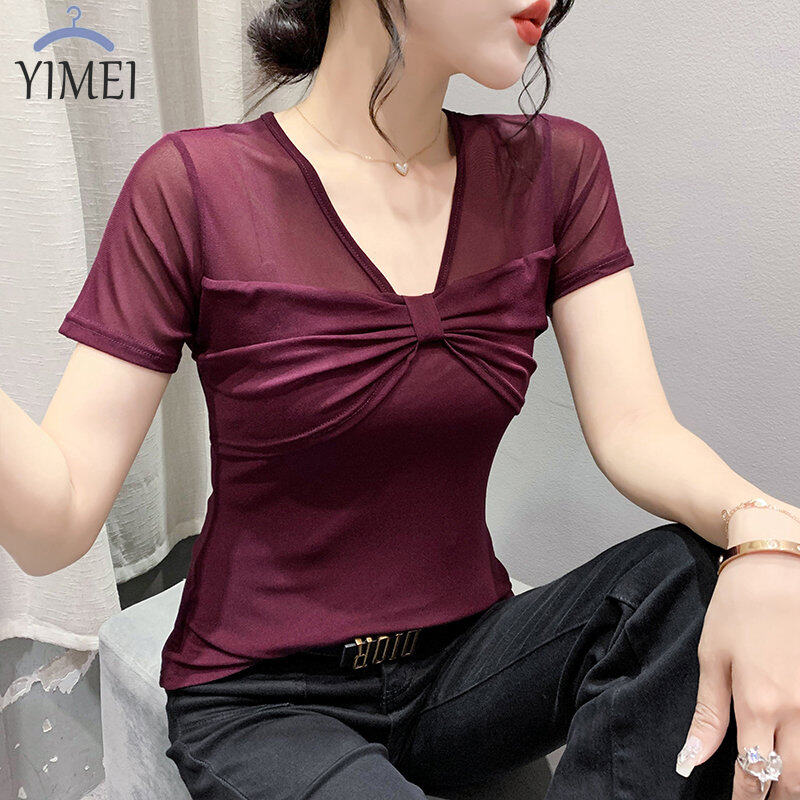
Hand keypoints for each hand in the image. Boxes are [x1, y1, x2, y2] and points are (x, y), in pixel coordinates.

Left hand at [675, 550, 799, 797]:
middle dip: (778, 796)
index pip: (753, 771)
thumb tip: (690, 760)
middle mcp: (797, 709)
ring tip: (782, 782)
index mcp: (757, 703)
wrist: (775, 569)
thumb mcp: (712, 658)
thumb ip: (708, 715)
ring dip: (799, 780)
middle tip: (763, 797)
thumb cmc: (737, 610)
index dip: (746, 796)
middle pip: (794, 779)